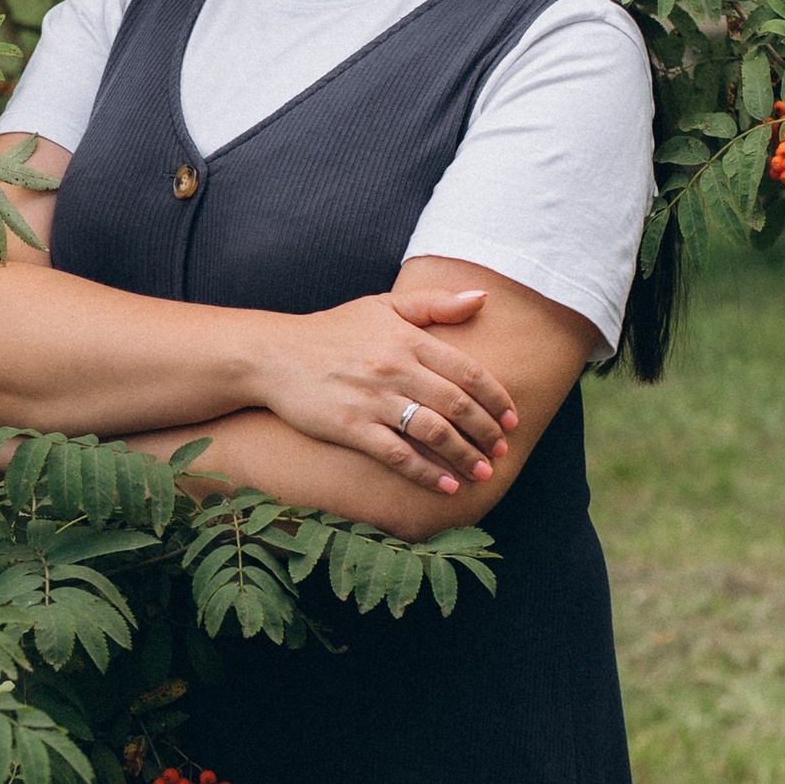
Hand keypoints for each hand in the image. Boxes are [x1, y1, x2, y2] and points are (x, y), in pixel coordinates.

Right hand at [254, 287, 518, 497]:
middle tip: (502, 449)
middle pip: (457, 404)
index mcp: (407, 339)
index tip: (512, 419)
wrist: (273, 354)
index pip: (467, 372)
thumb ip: (434, 304)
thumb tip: (483, 297)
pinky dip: (427, 472)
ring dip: (465, 455)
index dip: (496, 399)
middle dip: (487, 431)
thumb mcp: (382, 307)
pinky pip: (398, 455)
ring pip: (434, 432)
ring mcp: (373, 399)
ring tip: (483, 472)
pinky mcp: (351, 427)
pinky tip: (447, 486)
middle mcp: (395, 368)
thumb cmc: (331, 331)